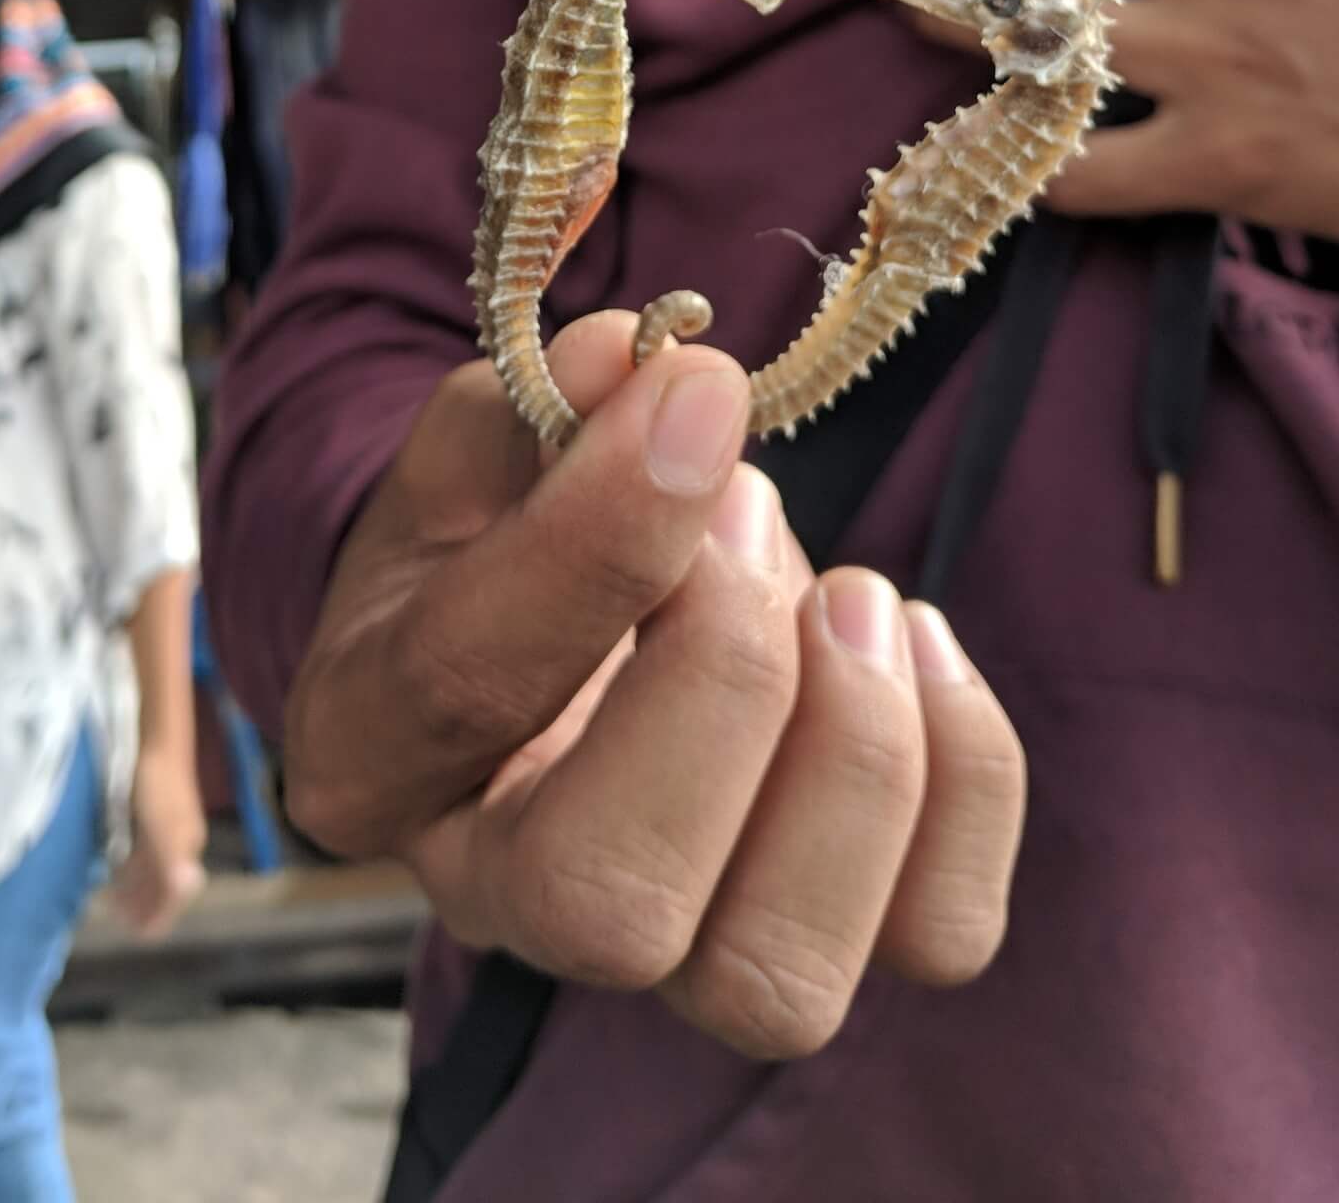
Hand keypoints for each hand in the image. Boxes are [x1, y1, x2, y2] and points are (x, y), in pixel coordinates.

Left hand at [112, 744, 206, 940]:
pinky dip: (130, 871)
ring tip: (108, 899)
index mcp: (185, 849)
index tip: (129, 930)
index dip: (154, 918)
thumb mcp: (159, 824)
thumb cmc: (155, 782)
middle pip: (165, 889)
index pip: (175, 899)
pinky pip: (146, 856)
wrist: (154, 738)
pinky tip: (112, 870)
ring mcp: (170, 833)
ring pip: (154, 874)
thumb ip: (171, 858)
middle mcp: (182, 845)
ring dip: (134, 891)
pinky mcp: (157, 820)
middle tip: (112, 915)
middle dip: (141, 907)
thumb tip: (189, 888)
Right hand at [283, 317, 1025, 1061]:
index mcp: (372, 746)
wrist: (555, 607)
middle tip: (753, 508)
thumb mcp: (485, 438)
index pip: (463, 687)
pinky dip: (966, 782)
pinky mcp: (818, 930)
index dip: (594, 534)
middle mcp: (499, 896)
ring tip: (850, 590)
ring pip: (776, 979)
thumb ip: (547, 402)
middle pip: (614, 900)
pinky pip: (938, 934)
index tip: (697, 393)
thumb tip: (637, 359)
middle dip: (724, 675)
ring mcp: (668, 948)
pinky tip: (914, 641)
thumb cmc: (502, 520)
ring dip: (851, 753)